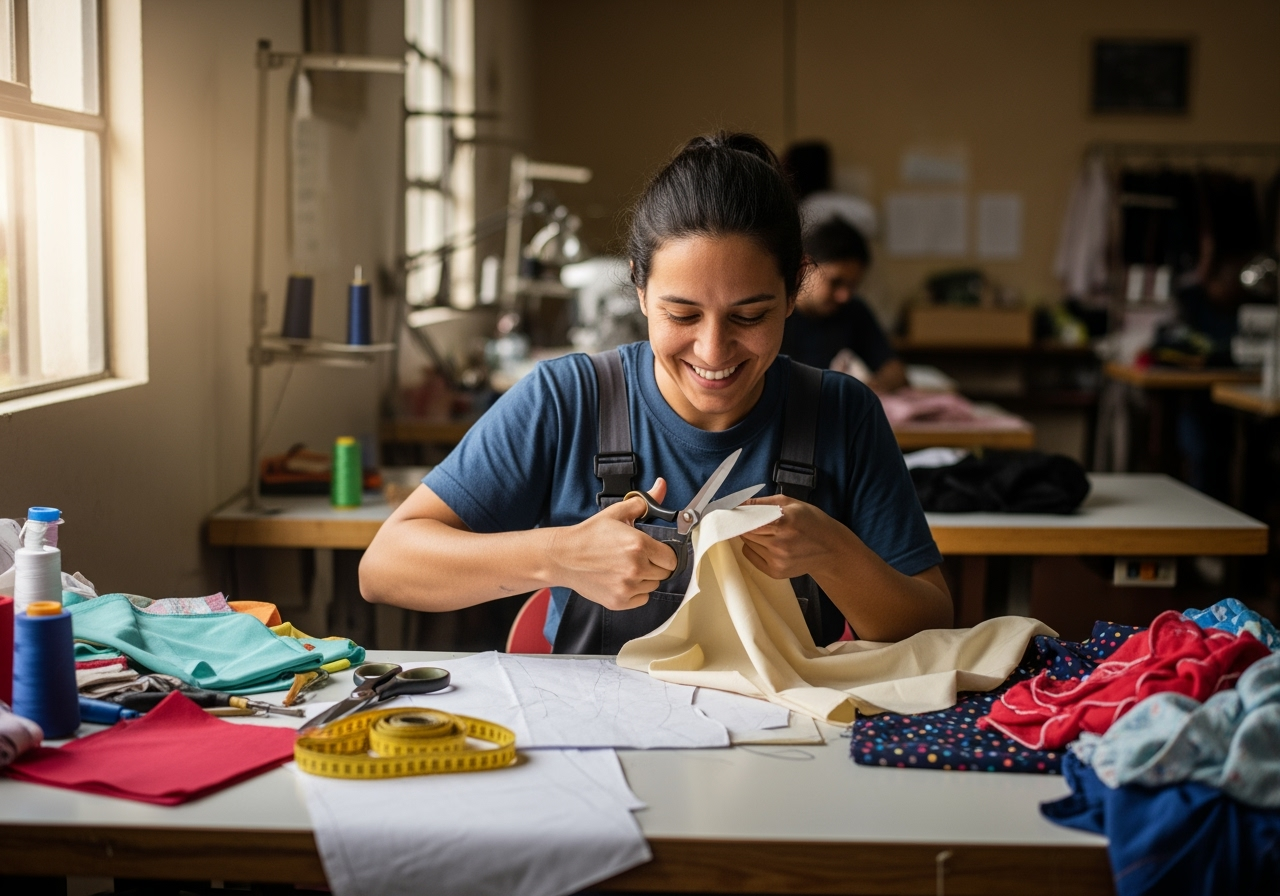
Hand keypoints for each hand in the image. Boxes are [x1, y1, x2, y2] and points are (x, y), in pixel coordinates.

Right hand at [547, 479, 677, 609]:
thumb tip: (661, 485)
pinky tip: (622, 579)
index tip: (656, 552)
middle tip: (637, 558)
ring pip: (653, 586)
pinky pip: (642, 599)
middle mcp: (636, 567)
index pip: (671, 558)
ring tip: (626, 567)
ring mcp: (627, 586)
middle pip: (664, 573)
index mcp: (639, 545)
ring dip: (645, 578)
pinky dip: (636, 592)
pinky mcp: (619, 601)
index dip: (665, 554)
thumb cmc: (589, 535)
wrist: (564, 557)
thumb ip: (643, 502)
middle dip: (655, 565)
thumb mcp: (616, 513)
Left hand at [738, 495, 846, 580]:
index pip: (749, 519)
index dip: (740, 515)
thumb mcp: (791, 503)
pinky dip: (753, 548)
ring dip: (751, 536)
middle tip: (756, 520)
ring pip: (746, 543)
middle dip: (746, 524)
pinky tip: (768, 544)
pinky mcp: (776, 572)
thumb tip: (739, 503)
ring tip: (768, 532)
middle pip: (745, 532)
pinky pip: (750, 556)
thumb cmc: (812, 522)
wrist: (830, 550)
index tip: (735, 511)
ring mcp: (778, 560)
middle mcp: (781, 543)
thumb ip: (763, 502)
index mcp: (785, 522)